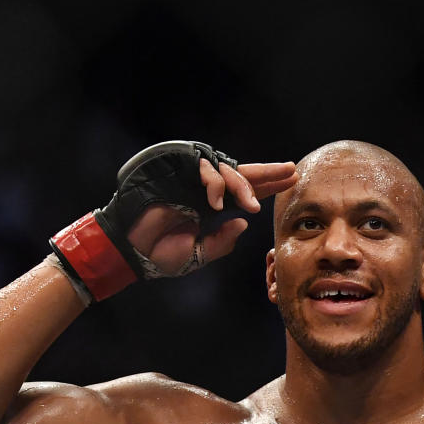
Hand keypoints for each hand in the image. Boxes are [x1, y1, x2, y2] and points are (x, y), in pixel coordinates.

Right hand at [127, 160, 297, 273]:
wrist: (132, 250)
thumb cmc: (161, 254)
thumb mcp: (201, 254)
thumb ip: (223, 241)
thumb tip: (243, 222)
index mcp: (211, 209)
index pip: (244, 194)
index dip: (266, 188)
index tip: (291, 180)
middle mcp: (205, 192)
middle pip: (242, 175)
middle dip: (268, 173)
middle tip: (291, 170)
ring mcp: (192, 182)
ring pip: (227, 170)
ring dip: (243, 185)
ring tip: (251, 204)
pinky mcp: (179, 174)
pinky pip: (205, 170)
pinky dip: (215, 183)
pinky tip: (217, 201)